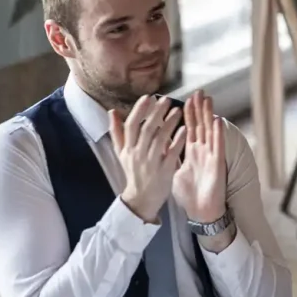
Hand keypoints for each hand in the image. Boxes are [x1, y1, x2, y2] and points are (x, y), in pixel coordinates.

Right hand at [110, 96, 185, 222]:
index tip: (148, 97)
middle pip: (146, 130)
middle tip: (166, 100)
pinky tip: (184, 129)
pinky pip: (172, 153)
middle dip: (156, 113)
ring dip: (169, 123)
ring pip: (159, 139)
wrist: (141, 199)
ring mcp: (151, 163)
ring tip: (178, 110)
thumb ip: (117, 132)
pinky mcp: (164, 170)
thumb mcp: (122, 153)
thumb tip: (112, 112)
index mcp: (128, 149)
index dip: (139, 111)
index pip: (131, 126)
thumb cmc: (133, 172)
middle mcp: (138, 154)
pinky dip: (178, 140)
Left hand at [171, 91, 225, 223]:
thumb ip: (171, 157)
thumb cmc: (191, 194)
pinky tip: (217, 121)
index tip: (185, 98)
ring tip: (208, 100)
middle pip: (200, 125)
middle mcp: (202, 151)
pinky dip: (217, 133)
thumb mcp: (176, 171)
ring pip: (210, 131)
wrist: (201, 211)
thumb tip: (161, 146)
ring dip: (209, 115)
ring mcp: (210, 156)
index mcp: (192, 152)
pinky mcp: (217, 164)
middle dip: (199, 109)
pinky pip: (217, 146)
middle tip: (198, 92)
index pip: (190, 128)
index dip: (188, 114)